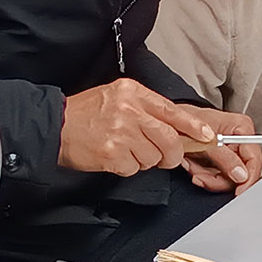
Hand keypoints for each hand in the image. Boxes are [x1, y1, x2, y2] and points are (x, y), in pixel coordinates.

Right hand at [58, 79, 214, 175]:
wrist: (55, 125)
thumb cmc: (87, 113)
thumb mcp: (118, 97)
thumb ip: (146, 109)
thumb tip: (177, 128)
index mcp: (133, 92)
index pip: (172, 110)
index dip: (193, 126)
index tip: (207, 136)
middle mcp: (129, 109)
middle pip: (168, 139)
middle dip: (172, 154)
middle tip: (166, 158)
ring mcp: (120, 132)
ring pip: (153, 157)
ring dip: (144, 160)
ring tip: (126, 151)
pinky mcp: (112, 153)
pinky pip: (134, 168)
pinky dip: (127, 168)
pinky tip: (114, 157)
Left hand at [179, 106, 261, 195]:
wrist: (168, 124)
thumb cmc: (184, 120)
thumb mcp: (205, 140)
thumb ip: (225, 158)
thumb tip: (241, 174)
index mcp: (242, 128)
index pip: (254, 158)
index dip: (249, 177)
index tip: (240, 191)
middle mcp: (238, 140)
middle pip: (241, 172)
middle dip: (218, 178)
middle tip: (201, 176)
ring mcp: (228, 152)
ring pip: (227, 178)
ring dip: (206, 176)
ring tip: (192, 165)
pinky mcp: (218, 161)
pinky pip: (216, 178)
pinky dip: (202, 175)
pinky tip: (192, 166)